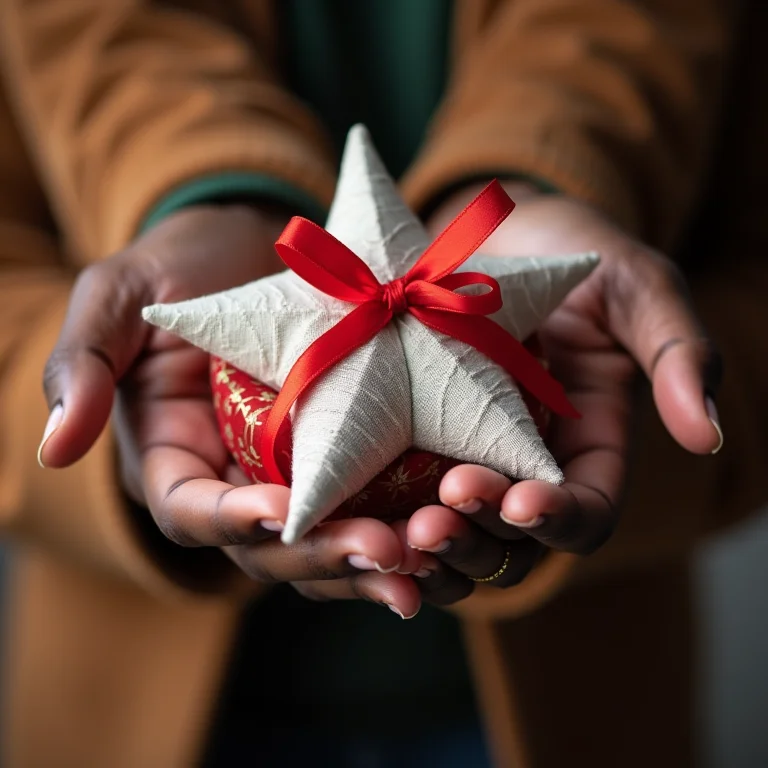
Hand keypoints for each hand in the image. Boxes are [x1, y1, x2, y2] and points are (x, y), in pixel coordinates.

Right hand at [38, 205, 421, 618]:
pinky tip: (450, 525)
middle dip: (322, 553)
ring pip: (328, 541)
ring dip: (374, 558)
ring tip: (429, 557)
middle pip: (271, 546)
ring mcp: (293, 478)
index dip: (230, 520)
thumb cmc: (182, 267)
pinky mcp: (345, 459)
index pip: (192, 511)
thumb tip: (51, 449)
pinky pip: (372, 503)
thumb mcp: (119, 296)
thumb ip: (82, 361)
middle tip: (383, 551)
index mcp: (174, 460)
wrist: (256, 246)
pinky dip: (406, 521)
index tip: (275, 509)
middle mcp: (235, 484)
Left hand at [405, 184, 722, 602]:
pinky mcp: (413, 444)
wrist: (490, 235)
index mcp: (589, 449)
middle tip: (434, 522)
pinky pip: (398, 500)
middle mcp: (528, 469)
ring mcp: (468, 460)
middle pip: (511, 544)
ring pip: (453, 537)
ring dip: (425, 548)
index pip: (586, 512)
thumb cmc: (572, 256)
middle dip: (476, 542)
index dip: (558, 518)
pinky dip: (380, 517)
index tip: (520, 499)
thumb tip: (705, 432)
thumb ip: (677, 351)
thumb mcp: (637, 287)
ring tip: (392, 534)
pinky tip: (348, 507)